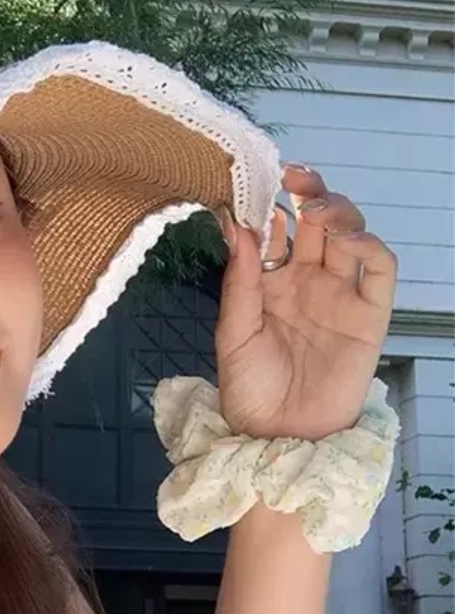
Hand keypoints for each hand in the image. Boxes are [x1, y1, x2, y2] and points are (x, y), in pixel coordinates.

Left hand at [214, 165, 396, 440]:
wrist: (278, 438)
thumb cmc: (250, 392)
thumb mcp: (233, 334)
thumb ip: (238, 281)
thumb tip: (233, 224)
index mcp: (269, 283)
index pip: (274, 230)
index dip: (266, 204)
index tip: (252, 183)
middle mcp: (306, 281)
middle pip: (315, 222)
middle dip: (306, 192)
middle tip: (291, 175)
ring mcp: (339, 294)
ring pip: (348, 234)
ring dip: (337, 210)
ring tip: (317, 204)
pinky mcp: (369, 313)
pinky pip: (379, 270)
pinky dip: (369, 245)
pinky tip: (348, 237)